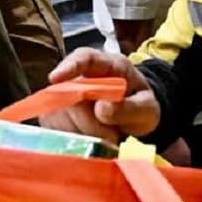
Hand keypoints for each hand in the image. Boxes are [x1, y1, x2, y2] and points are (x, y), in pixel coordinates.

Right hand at [39, 48, 159, 140]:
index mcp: (109, 65)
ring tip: (104, 139)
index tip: (55, 79)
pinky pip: (56, 126)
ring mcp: (71, 95)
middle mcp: (85, 76)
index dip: (69, 67)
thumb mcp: (147, 108)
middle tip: (107, 135)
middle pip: (68, 90)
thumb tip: (102, 109)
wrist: (138, 117)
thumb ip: (130, 107)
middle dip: (84, 118)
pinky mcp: (62, 114)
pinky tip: (87, 144)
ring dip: (79, 131)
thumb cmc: (142, 105)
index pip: (84, 58)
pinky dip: (70, 139)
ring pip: (58, 111)